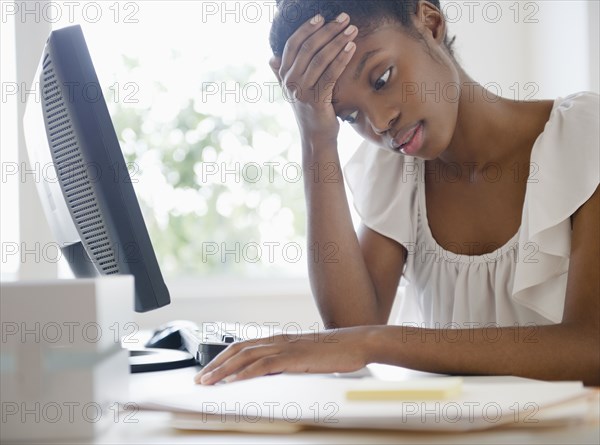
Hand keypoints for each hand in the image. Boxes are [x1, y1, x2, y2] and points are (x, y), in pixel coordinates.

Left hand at [194, 326, 374, 384]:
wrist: (356, 343)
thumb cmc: (334, 351)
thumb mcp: (305, 357)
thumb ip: (287, 363)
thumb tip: (271, 375)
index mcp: (279, 339)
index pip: (243, 346)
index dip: (223, 358)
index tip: (209, 370)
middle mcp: (278, 340)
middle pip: (238, 350)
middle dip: (215, 365)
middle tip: (199, 379)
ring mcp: (285, 347)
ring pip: (245, 357)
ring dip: (223, 370)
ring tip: (208, 382)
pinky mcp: (294, 358)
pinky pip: (263, 365)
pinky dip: (245, 373)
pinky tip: (233, 381)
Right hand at [269, 13, 357, 146]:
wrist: (316, 137)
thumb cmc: (310, 111)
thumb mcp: (293, 91)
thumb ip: (281, 74)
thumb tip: (271, 58)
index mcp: (284, 75)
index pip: (292, 44)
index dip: (306, 28)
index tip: (322, 17)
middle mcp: (290, 82)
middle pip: (308, 48)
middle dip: (328, 30)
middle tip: (344, 19)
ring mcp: (301, 92)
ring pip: (320, 59)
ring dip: (338, 41)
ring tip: (351, 30)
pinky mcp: (316, 100)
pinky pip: (330, 74)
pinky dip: (342, 59)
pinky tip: (352, 48)